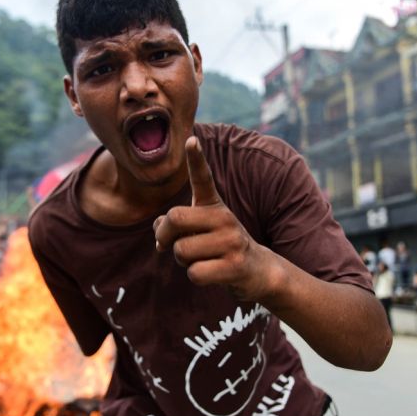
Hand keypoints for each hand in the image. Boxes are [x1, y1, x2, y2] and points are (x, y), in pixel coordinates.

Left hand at [153, 137, 278, 299]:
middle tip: (170, 245)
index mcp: (214, 206)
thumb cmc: (218, 247)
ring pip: (182, 251)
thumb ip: (174, 226)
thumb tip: (158, 230)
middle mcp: (225, 218)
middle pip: (175, 219)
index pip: (203, 178)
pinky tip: (212, 272)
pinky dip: (195, 275)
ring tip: (200, 259)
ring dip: (182, 261)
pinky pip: (194, 272)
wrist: (257, 271)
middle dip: (164, 236)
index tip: (191, 140)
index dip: (196, 159)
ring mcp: (232, 241)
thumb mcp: (199, 231)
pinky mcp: (235, 266)